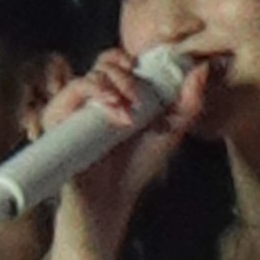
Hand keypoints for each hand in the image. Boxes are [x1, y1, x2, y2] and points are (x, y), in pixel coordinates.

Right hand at [48, 49, 210, 243]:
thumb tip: (201, 69)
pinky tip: (114, 109)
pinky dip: (96, 92)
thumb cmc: (136, 167)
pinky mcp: (58, 116)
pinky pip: (74, 89)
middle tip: (139, 100)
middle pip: (106, 61)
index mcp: (117, 92)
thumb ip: (189, 103)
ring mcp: (74, 105)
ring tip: (128, 115)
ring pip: (93, 74)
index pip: (120, 60)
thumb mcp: (170, 131)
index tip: (150, 79)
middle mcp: (93, 95)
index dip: (134, 62)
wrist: (110, 199)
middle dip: (127, 75)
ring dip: (116, 86)